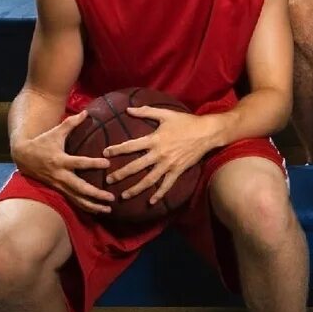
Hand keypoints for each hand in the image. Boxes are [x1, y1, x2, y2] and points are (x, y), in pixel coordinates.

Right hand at [12, 110, 113, 214]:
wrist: (22, 156)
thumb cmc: (42, 142)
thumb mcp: (55, 132)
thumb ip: (71, 123)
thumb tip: (86, 112)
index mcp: (60, 160)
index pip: (78, 163)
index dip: (92, 163)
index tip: (107, 163)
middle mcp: (59, 175)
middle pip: (78, 187)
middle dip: (94, 193)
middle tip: (110, 197)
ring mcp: (58, 185)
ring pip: (76, 199)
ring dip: (92, 205)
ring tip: (108, 210)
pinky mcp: (58, 190)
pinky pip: (73, 201)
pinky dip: (85, 207)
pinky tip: (98, 211)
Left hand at [103, 107, 217, 203]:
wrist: (207, 132)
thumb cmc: (186, 122)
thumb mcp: (166, 114)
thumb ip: (146, 112)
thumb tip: (128, 109)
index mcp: (154, 139)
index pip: (131, 146)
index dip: (117, 149)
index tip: (105, 153)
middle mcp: (159, 154)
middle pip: (136, 166)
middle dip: (121, 174)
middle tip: (108, 181)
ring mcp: (169, 164)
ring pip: (149, 179)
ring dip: (136, 188)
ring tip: (124, 195)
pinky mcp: (178, 170)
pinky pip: (167, 184)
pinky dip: (159, 194)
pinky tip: (151, 201)